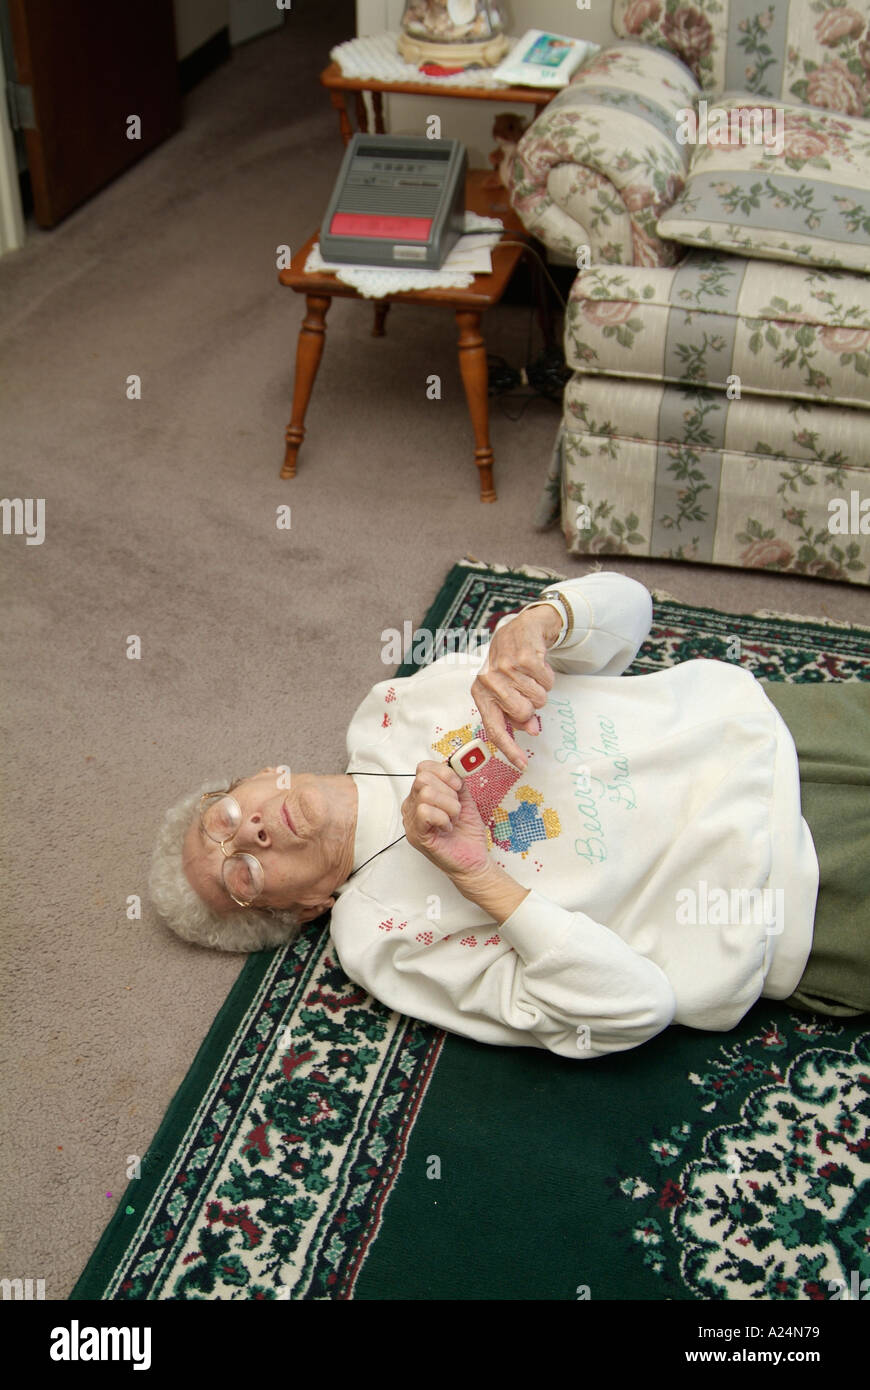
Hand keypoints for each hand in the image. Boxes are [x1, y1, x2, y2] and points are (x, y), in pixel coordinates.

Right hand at [402, 760, 489, 881]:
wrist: (473, 860)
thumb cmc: (467, 833)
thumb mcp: (464, 799)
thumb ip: (457, 781)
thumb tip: (458, 764)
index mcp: (421, 794)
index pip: (423, 768)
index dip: (444, 773)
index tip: (458, 786)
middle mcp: (412, 805)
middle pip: (423, 779)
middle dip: (448, 791)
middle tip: (455, 809)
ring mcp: (411, 821)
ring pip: (425, 794)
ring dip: (448, 807)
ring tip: (452, 820)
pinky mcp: (416, 835)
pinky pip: (425, 812)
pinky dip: (442, 818)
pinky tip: (447, 828)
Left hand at [472, 605, 559, 769]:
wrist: (520, 630)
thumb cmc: (511, 666)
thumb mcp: (506, 691)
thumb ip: (517, 714)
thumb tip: (533, 730)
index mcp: (481, 694)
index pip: (494, 728)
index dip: (509, 748)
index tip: (522, 764)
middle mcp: (489, 681)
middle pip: (523, 713)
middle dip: (531, 705)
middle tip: (526, 689)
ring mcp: (506, 668)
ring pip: (538, 699)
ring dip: (540, 688)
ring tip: (530, 675)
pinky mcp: (524, 657)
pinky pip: (547, 682)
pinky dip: (547, 675)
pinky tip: (537, 665)